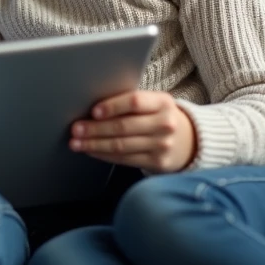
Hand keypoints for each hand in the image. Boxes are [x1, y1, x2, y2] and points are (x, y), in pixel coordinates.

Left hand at [70, 90, 195, 172]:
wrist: (189, 141)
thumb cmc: (159, 116)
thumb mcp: (153, 103)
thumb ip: (130, 102)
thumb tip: (93, 108)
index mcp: (163, 102)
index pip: (135, 102)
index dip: (113, 106)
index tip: (93, 111)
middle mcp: (165, 123)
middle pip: (124, 127)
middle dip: (95, 129)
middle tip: (75, 129)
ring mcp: (162, 145)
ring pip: (121, 145)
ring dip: (94, 144)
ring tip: (76, 143)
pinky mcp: (157, 162)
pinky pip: (124, 159)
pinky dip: (104, 155)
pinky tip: (91, 151)